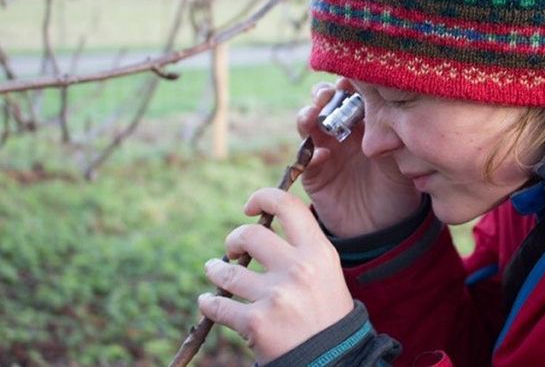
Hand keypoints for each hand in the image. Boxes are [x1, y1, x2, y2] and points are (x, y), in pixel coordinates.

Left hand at [198, 188, 353, 364]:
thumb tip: (264, 226)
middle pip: (249, 235)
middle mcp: (298, 269)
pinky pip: (218, 305)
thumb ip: (302, 249)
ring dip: (215, 270)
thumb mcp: (327, 273)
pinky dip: (208, 302)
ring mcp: (276, 296)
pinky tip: (208, 301)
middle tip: (232, 250)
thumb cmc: (328, 315)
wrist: (333, 361)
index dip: (263, 197)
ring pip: (227, 271)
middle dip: (233, 240)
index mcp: (318, 252)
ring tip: (214, 271)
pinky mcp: (256, 323)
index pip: (288, 206)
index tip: (250, 207)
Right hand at [297, 78, 420, 237]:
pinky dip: (311, 154)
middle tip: (329, 94)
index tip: (350, 78)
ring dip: (308, 116)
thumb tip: (391, 109)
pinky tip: (324, 155)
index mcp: (364, 122)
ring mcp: (325, 150)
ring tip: (314, 115)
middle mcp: (341, 131)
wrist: (385, 227)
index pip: (352, 94)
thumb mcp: (403, 160)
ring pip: (308, 125)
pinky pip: (306, 160)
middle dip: (323, 94)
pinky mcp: (313, 175)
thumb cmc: (398, 189)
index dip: (348, 83)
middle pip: (324, 102)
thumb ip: (394, 136)